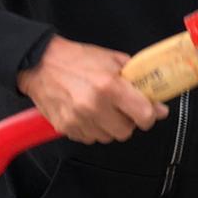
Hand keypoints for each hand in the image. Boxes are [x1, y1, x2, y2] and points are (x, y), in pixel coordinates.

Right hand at [16, 36, 167, 143]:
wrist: (39, 62)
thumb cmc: (76, 60)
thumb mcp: (113, 60)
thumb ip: (138, 81)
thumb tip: (158, 105)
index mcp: (110, 87)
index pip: (144, 116)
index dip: (150, 116)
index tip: (149, 113)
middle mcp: (94, 105)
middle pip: (126, 131)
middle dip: (128, 122)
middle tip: (121, 109)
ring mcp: (78, 118)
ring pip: (107, 137)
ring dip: (109, 127)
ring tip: (101, 109)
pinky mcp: (65, 127)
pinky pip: (89, 138)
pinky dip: (92, 129)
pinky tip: (87, 114)